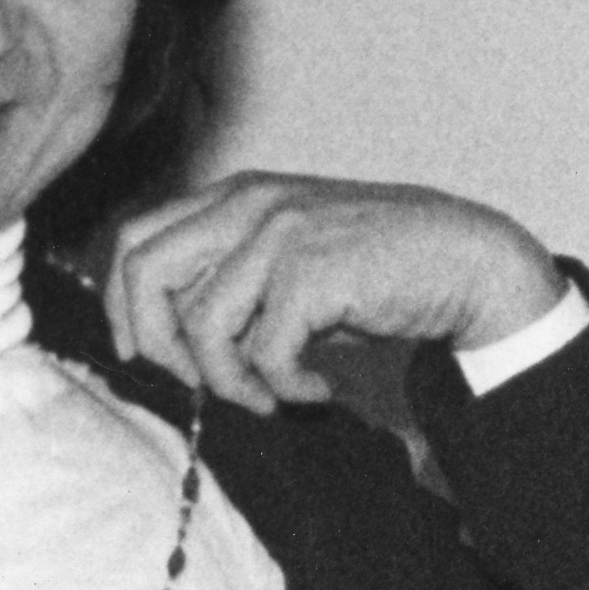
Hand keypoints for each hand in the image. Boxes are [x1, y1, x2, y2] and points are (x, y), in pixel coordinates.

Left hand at [102, 175, 565, 413]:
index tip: (146, 357)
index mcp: (234, 197)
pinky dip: (286, 387)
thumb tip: (165, 340)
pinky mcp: (312, 269)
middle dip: (162, 348)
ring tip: (277, 393)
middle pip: (144, 273)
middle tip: (208, 385)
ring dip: (235, 382)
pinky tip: (319, 388)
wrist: (465, 263)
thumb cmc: (373, 277)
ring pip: (201, 324)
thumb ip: (229, 283)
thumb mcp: (287, 268)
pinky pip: (262, 351)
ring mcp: (280, 231)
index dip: (123, 308)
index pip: (134, 241)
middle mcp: (249, 203)